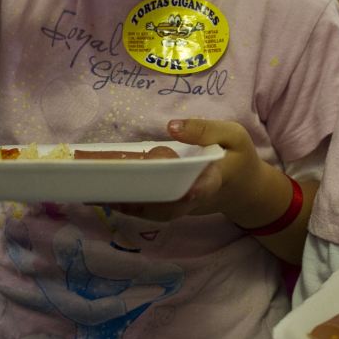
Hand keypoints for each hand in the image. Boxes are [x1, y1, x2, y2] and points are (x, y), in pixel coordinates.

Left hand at [105, 118, 265, 222]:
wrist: (244, 189)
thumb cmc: (238, 157)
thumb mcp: (234, 134)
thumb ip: (205, 129)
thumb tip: (171, 126)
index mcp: (216, 179)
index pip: (205, 187)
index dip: (193, 191)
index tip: (185, 191)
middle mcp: (196, 200)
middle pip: (169, 208)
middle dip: (142, 202)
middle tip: (112, 189)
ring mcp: (182, 209)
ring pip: (154, 212)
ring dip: (126, 204)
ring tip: (95, 190)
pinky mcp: (173, 209)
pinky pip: (149, 209)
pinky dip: (126, 202)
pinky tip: (101, 191)